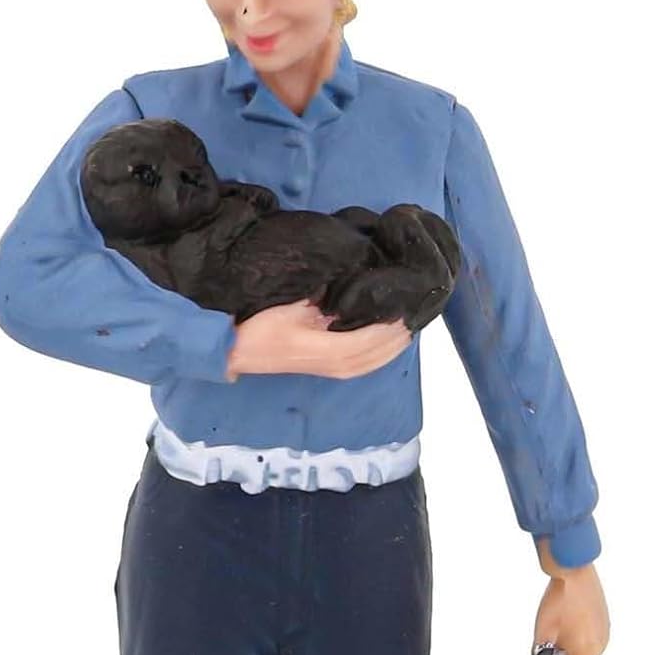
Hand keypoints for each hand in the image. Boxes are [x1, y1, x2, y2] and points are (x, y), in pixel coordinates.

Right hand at [225, 299, 411, 379]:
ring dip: (393, 344)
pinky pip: (364, 364)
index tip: (406, 304)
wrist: (236, 350)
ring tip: (410, 324)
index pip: (371, 338)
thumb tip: (353, 285)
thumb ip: (324, 298)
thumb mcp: (291, 304)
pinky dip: (381, 353)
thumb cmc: (257, 325)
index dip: (390, 323)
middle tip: (418, 310)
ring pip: (374, 361)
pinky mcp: (326, 368)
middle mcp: (334, 363)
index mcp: (327, 348)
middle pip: (378, 352)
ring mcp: (330, 369)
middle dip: (399, 333)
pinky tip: (390, 341)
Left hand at [534, 541, 609, 654]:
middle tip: (551, 641)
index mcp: (586, 653)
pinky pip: (592, 637)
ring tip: (561, 626)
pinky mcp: (606, 620)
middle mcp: (600, 645)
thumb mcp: (542, 633)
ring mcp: (605, 632)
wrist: (574, 572)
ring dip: (573, 646)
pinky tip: (571, 618)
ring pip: (586, 651)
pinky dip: (581, 634)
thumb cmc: (559, 598)